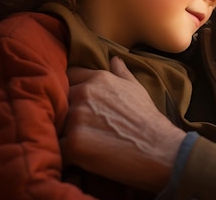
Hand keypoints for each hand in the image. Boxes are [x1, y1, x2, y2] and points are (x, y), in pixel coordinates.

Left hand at [60, 57, 185, 190]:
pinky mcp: (74, 144)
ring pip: (56, 123)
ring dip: (64, 131)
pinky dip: (65, 152)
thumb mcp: (137, 89)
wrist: (159, 149)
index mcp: (98, 79)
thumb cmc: (148, 119)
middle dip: (65, 110)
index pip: (69, 76)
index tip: (76, 100)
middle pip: (59, 100)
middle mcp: (84, 94)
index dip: (71, 87)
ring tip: (80, 141)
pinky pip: (58, 147)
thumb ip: (121, 72)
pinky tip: (78, 156)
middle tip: (78, 124)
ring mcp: (77, 119)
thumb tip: (114, 58)